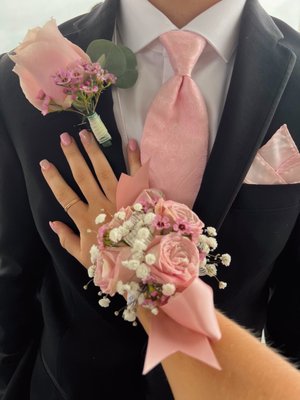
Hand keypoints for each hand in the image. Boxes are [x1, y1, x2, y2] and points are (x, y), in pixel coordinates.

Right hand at [40, 130, 140, 267]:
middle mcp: (102, 205)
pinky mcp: (140, 198)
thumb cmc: (113, 261)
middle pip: (83, 177)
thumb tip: (52, 222)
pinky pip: (137, 176)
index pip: (65, 196)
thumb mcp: (85, 257)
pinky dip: (135, 159)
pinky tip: (131, 142)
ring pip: (105, 171)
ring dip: (94, 152)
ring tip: (86, 134)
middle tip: (65, 138)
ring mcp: (121, 199)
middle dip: (73, 157)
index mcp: (87, 220)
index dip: (53, 179)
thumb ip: (67, 240)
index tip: (45, 163)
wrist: (144, 265)